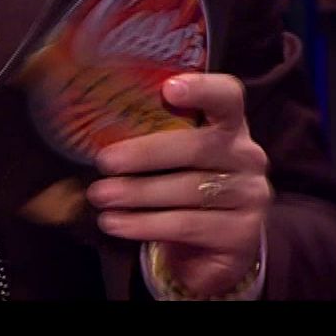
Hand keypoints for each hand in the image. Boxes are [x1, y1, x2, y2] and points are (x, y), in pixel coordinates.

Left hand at [87, 73, 270, 297]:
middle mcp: (247, 156)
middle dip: (144, 154)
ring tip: (99, 196)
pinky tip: (116, 223)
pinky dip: (145, 225)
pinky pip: (187, 225)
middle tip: (103, 162)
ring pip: (189, 190)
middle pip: (197, 147)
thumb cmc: (178, 186)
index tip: (169, 89)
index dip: (202, 89)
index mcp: (228, 125)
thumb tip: (85, 121)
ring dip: (137, 193)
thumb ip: (146, 133)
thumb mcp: (167, 156)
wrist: (210, 246)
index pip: (227, 96)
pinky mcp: (242, 233)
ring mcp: (250, 195)